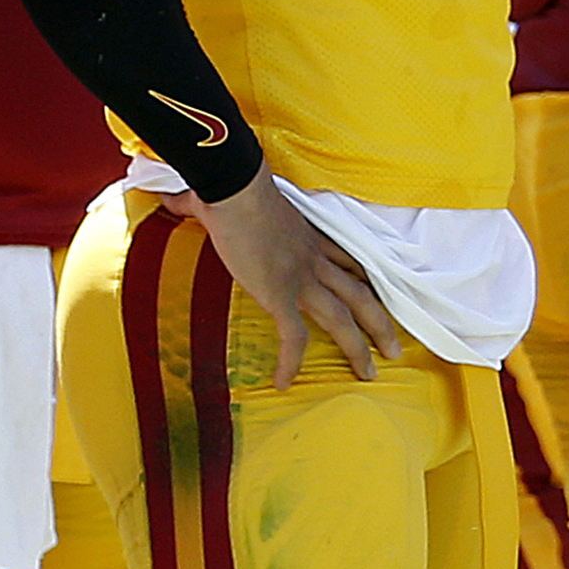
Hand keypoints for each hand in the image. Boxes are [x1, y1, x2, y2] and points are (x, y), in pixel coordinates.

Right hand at [187, 164, 401, 389]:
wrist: (234, 185)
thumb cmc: (232, 185)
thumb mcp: (233, 198)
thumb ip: (204, 203)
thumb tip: (173, 198)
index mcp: (308, 237)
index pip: (347, 262)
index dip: (365, 282)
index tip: (378, 300)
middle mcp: (312, 258)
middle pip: (359, 293)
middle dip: (379, 323)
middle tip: (394, 349)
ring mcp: (299, 276)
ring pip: (341, 318)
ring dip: (358, 347)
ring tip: (370, 375)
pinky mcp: (279, 293)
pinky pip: (292, 336)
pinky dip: (291, 361)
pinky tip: (284, 383)